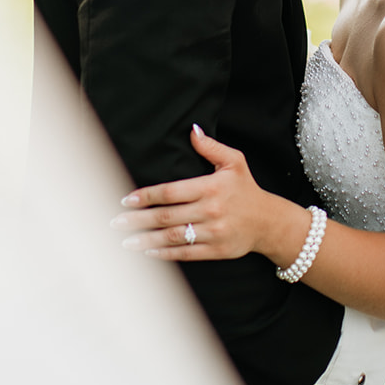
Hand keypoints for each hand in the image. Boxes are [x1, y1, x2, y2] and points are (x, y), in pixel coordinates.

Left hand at [115, 125, 270, 260]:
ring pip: (173, 237)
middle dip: (138, 220)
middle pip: (166, 216)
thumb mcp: (234, 162)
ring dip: (146, 240)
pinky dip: (165, 254)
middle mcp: (211, 210)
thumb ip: (211, 147)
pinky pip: (186, 253)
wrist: (268, 222)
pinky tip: (148, 252)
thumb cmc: (246, 188)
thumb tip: (192, 130)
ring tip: (125, 241)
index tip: (126, 200)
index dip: (147, 196)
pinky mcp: (216, 250)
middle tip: (116, 222)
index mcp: (211, 187)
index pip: (171, 192)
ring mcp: (214, 233)